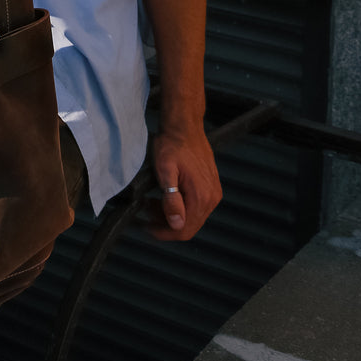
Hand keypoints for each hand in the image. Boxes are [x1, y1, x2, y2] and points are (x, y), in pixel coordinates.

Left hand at [147, 126, 221, 241]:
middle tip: (147, 214)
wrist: (185, 127)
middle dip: (166, 224)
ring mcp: (213, 192)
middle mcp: (211, 198)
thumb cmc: (172, 145)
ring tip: (153, 204)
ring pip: (192, 217)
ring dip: (172, 215)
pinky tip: (166, 197)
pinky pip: (197, 206)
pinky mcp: (211, 187)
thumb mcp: (165, 171)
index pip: (184, 230)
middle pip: (189, 226)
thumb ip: (171, 199)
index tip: (147, 228)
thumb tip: (176, 223)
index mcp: (201, 196)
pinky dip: (181, 207)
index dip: (164, 233)